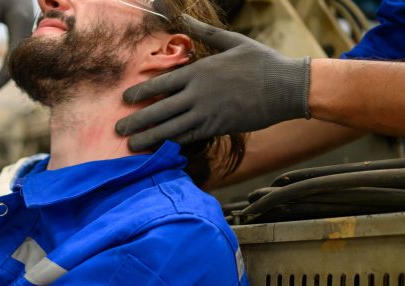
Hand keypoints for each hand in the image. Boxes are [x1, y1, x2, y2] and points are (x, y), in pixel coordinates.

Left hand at [0, 0, 35, 91]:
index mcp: (21, 25)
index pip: (13, 57)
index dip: (3, 76)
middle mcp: (29, 29)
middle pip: (21, 60)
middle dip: (7, 76)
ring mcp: (30, 29)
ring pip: (23, 56)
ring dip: (12, 69)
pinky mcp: (27, 28)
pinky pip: (23, 49)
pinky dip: (16, 60)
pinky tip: (6, 67)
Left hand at [115, 16, 309, 150]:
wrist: (287, 87)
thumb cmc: (262, 62)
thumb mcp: (233, 41)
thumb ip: (205, 33)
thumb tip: (185, 19)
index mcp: (200, 71)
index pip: (162, 84)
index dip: (140, 93)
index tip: (124, 100)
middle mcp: (199, 94)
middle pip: (160, 110)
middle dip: (136, 121)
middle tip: (117, 130)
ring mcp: (208, 113)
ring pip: (171, 128)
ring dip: (149, 138)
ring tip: (132, 146)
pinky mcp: (218, 128)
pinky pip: (190, 137)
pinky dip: (174, 143)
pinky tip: (161, 148)